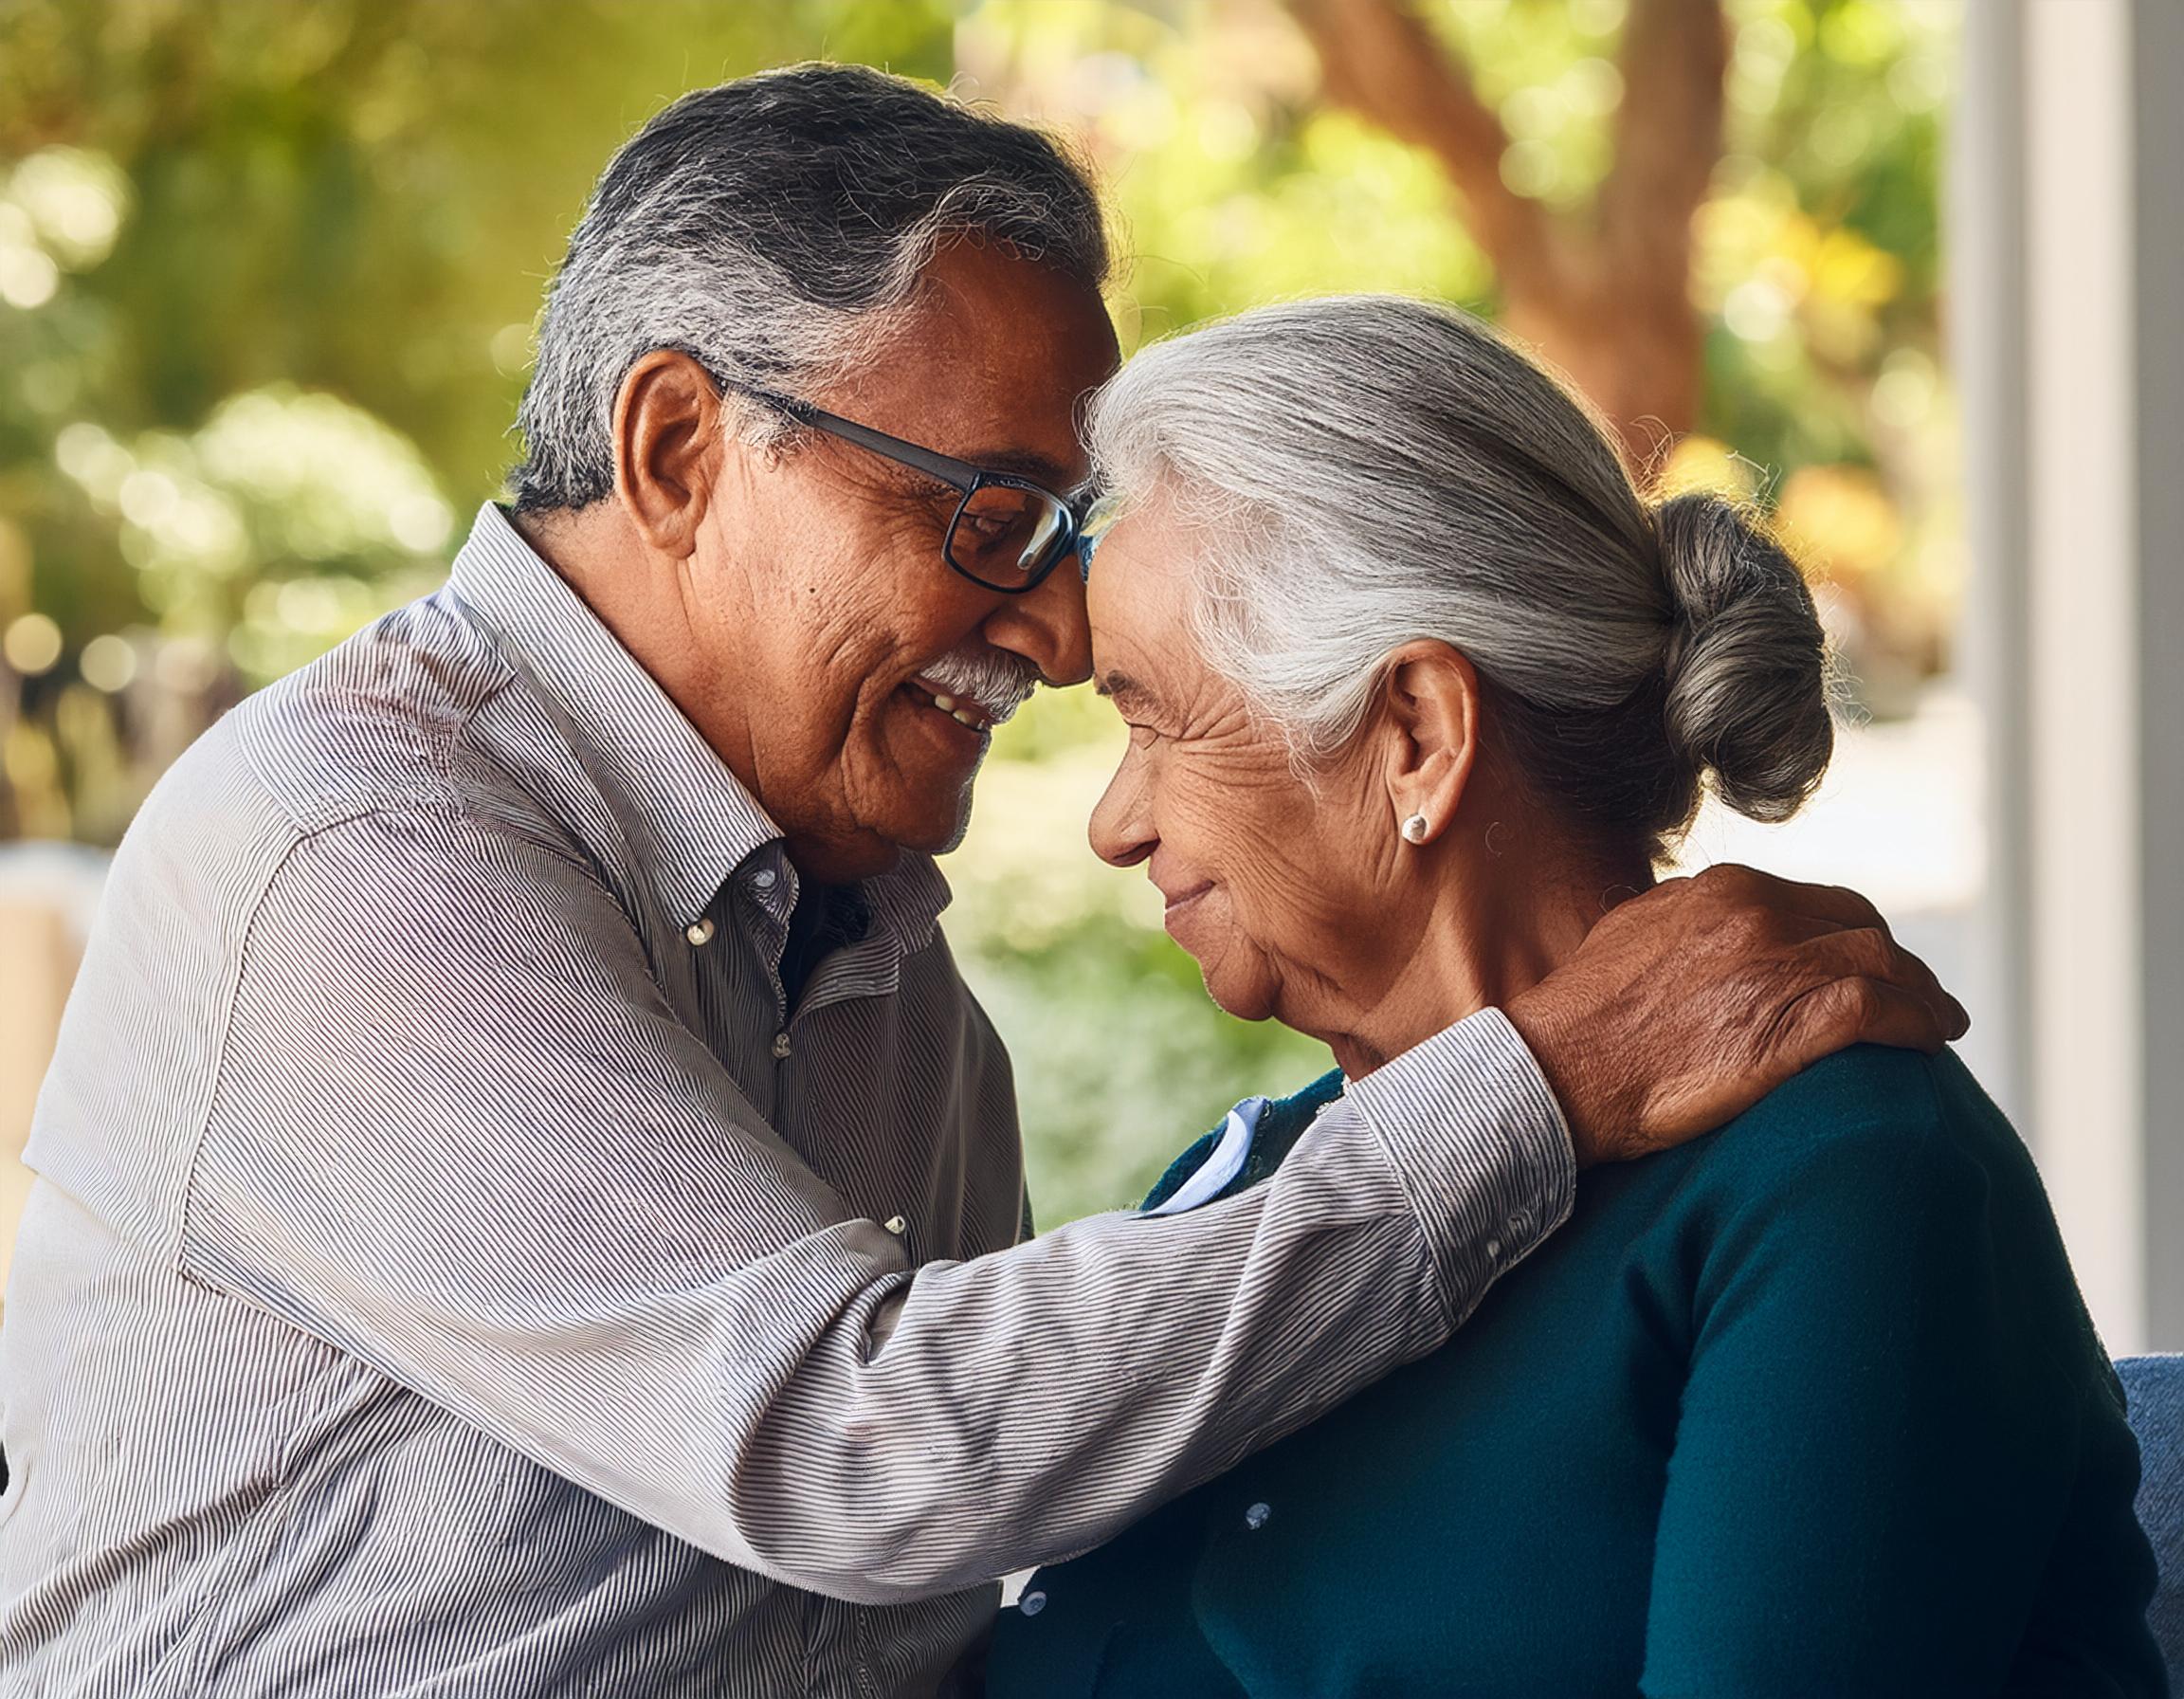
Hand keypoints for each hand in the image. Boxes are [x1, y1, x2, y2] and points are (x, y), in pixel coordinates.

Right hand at [1504, 865, 1968, 1167]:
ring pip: (1883, 965)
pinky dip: (1919, 1022)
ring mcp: (1777, 969)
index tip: (1862, 962)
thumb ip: (1687, 919)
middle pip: (1862, 928)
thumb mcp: (1634, 934)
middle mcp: (1758, 917)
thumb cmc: (1583, 1016)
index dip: (1850, 935)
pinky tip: (1932, 1039)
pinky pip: (1882, 1012)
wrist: (1557, 1068)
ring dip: (1922, 993)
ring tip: (1939, 1020)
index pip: (1817, 902)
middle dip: (1895, 960)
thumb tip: (1711, 925)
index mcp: (1723, 891)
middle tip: (1914, 993)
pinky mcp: (1789, 1028)